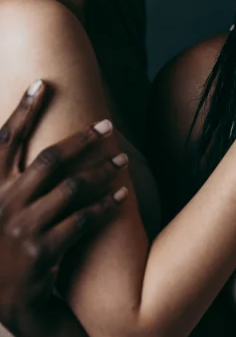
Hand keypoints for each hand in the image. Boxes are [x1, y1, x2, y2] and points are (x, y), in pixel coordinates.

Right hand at [0, 80, 128, 334]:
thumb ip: (6, 171)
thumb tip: (14, 132)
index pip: (6, 140)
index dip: (23, 110)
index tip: (43, 83)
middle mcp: (5, 204)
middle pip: (50, 159)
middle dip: (82, 139)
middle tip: (108, 125)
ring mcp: (24, 229)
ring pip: (72, 188)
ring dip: (102, 171)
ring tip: (122, 160)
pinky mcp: (44, 252)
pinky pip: (83, 221)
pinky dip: (105, 206)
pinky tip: (123, 195)